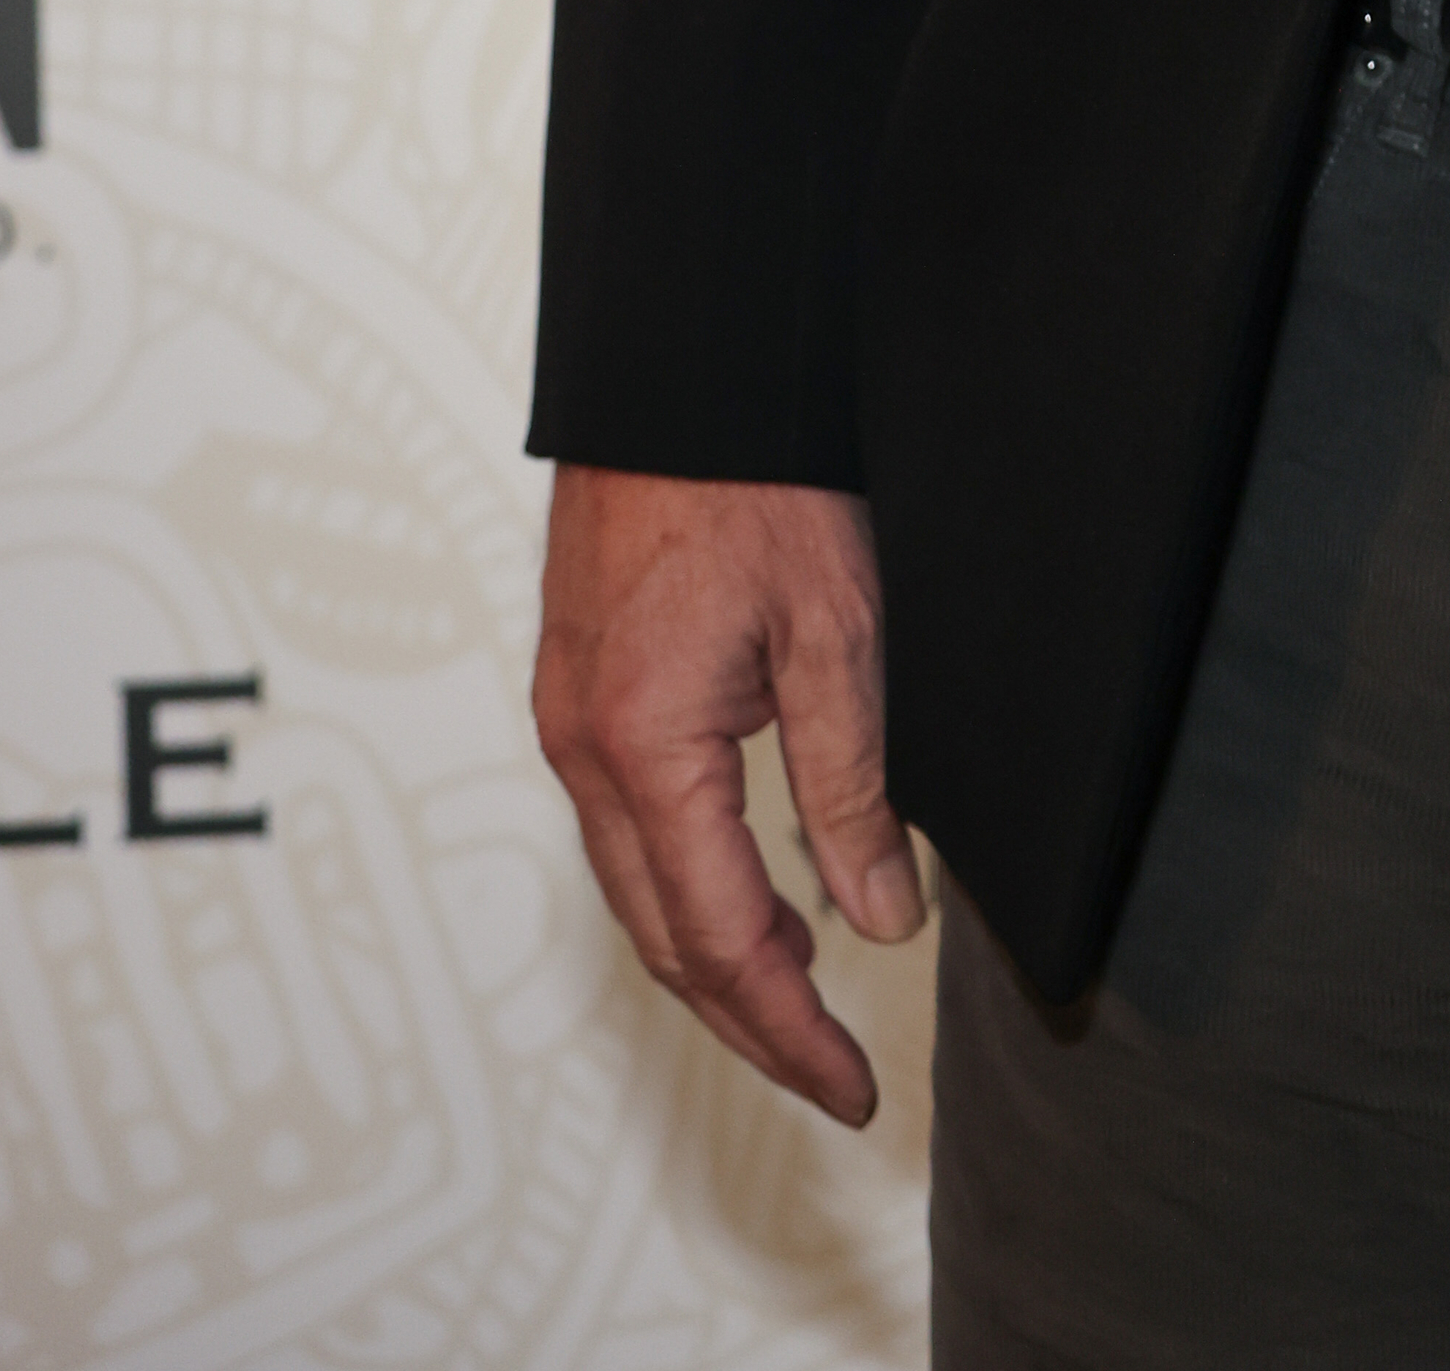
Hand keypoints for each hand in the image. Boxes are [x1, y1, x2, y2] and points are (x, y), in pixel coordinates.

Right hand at [534, 465, 919, 1125]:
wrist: (683, 363)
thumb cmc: (757, 474)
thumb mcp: (835, 633)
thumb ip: (851, 790)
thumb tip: (880, 919)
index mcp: (643, 748)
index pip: (719, 942)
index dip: (790, 1029)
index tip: (853, 1085)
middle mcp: (584, 750)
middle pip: (663, 939)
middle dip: (749, 1021)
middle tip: (833, 1072)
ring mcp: (569, 719)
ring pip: (638, 889)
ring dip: (715, 958)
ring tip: (804, 1001)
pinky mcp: (578, 687)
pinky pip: (626, 827)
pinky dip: (686, 884)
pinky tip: (747, 890)